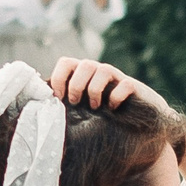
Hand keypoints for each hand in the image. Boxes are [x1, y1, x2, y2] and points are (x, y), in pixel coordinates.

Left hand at [48, 58, 165, 113]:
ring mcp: (117, 79)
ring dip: (94, 90)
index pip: (66, 63)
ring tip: (95, 107)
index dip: (59, 77)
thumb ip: (67, 110)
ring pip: (103, 69)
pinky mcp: (133, 87)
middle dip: (76, 85)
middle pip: (85, 64)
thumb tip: (43, 118)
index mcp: (84, 76)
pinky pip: (124, 84)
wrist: (141, 122)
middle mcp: (99, 73)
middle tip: (75, 103)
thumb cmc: (107, 118)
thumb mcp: (83, 113)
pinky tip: (113, 109)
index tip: (58, 97)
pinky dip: (116, 97)